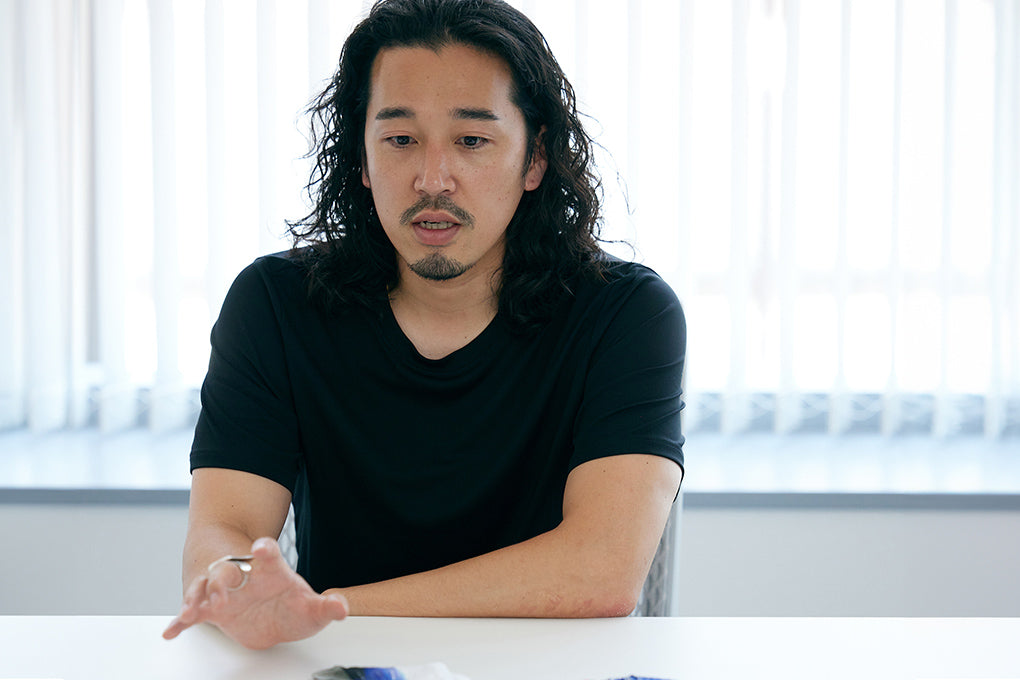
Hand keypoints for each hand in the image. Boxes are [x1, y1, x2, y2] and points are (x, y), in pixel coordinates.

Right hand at [162, 537, 348, 649]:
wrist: (270, 610)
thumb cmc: (289, 604)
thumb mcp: (311, 609)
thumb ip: (326, 607)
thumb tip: (341, 608)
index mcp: (270, 570)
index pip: (267, 554)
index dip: (264, 550)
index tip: (261, 547)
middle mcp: (244, 577)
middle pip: (230, 570)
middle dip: (224, 577)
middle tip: (222, 590)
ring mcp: (226, 593)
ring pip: (206, 588)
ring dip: (198, 598)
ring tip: (191, 611)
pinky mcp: (212, 611)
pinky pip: (193, 613)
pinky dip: (181, 620)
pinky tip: (172, 630)